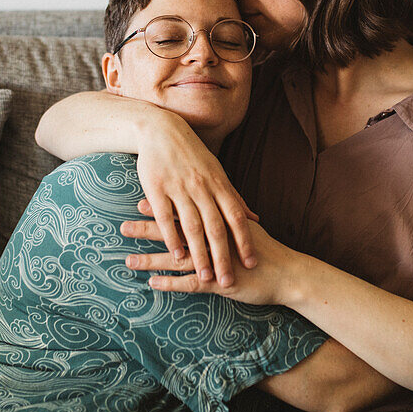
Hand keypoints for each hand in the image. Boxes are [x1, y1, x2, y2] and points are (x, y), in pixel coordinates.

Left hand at [122, 217, 300, 306]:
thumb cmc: (265, 249)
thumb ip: (226, 214)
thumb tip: (212, 204)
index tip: (140, 202)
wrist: (287, 272)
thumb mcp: (244, 226)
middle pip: (175, 231)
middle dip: (147, 230)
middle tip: (123, 227)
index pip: (185, 210)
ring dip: (150, 260)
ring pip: (177, 258)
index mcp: (218, 221)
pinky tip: (152, 284)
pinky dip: (170, 283)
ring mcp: (215, 260)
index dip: (163, 206)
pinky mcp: (219, 283)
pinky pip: (189, 283)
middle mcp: (214, 239)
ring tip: (127, 261)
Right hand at [136, 113, 258, 287]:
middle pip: (216, 227)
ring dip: (199, 254)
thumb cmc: (192, 153)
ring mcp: (179, 188)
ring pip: (192, 227)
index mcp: (219, 183)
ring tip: (205, 276)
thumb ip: (234, 197)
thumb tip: (255, 217)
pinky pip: (165, 218)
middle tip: (229, 281)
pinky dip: (172, 238)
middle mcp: (202, 188)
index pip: (236, 217)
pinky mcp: (157, 189)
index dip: (244, 241)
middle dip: (223, 256)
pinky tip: (177, 256)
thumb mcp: (217, 172)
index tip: (251, 263)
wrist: (161, 130)